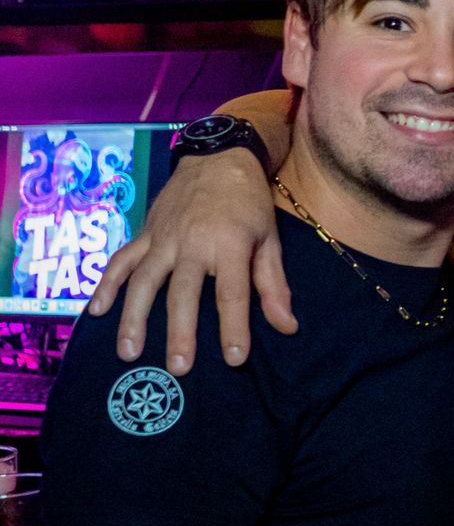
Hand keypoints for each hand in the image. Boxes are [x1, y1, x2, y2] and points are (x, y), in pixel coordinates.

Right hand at [86, 152, 295, 373]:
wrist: (218, 158)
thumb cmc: (249, 204)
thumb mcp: (269, 240)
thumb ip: (273, 285)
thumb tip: (286, 326)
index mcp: (228, 245)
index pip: (232, 293)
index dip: (234, 327)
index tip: (234, 358)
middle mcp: (191, 243)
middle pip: (183, 293)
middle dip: (180, 331)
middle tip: (178, 367)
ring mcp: (163, 238)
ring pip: (143, 281)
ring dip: (134, 317)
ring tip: (129, 352)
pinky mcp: (144, 233)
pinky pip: (121, 261)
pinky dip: (106, 284)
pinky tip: (95, 311)